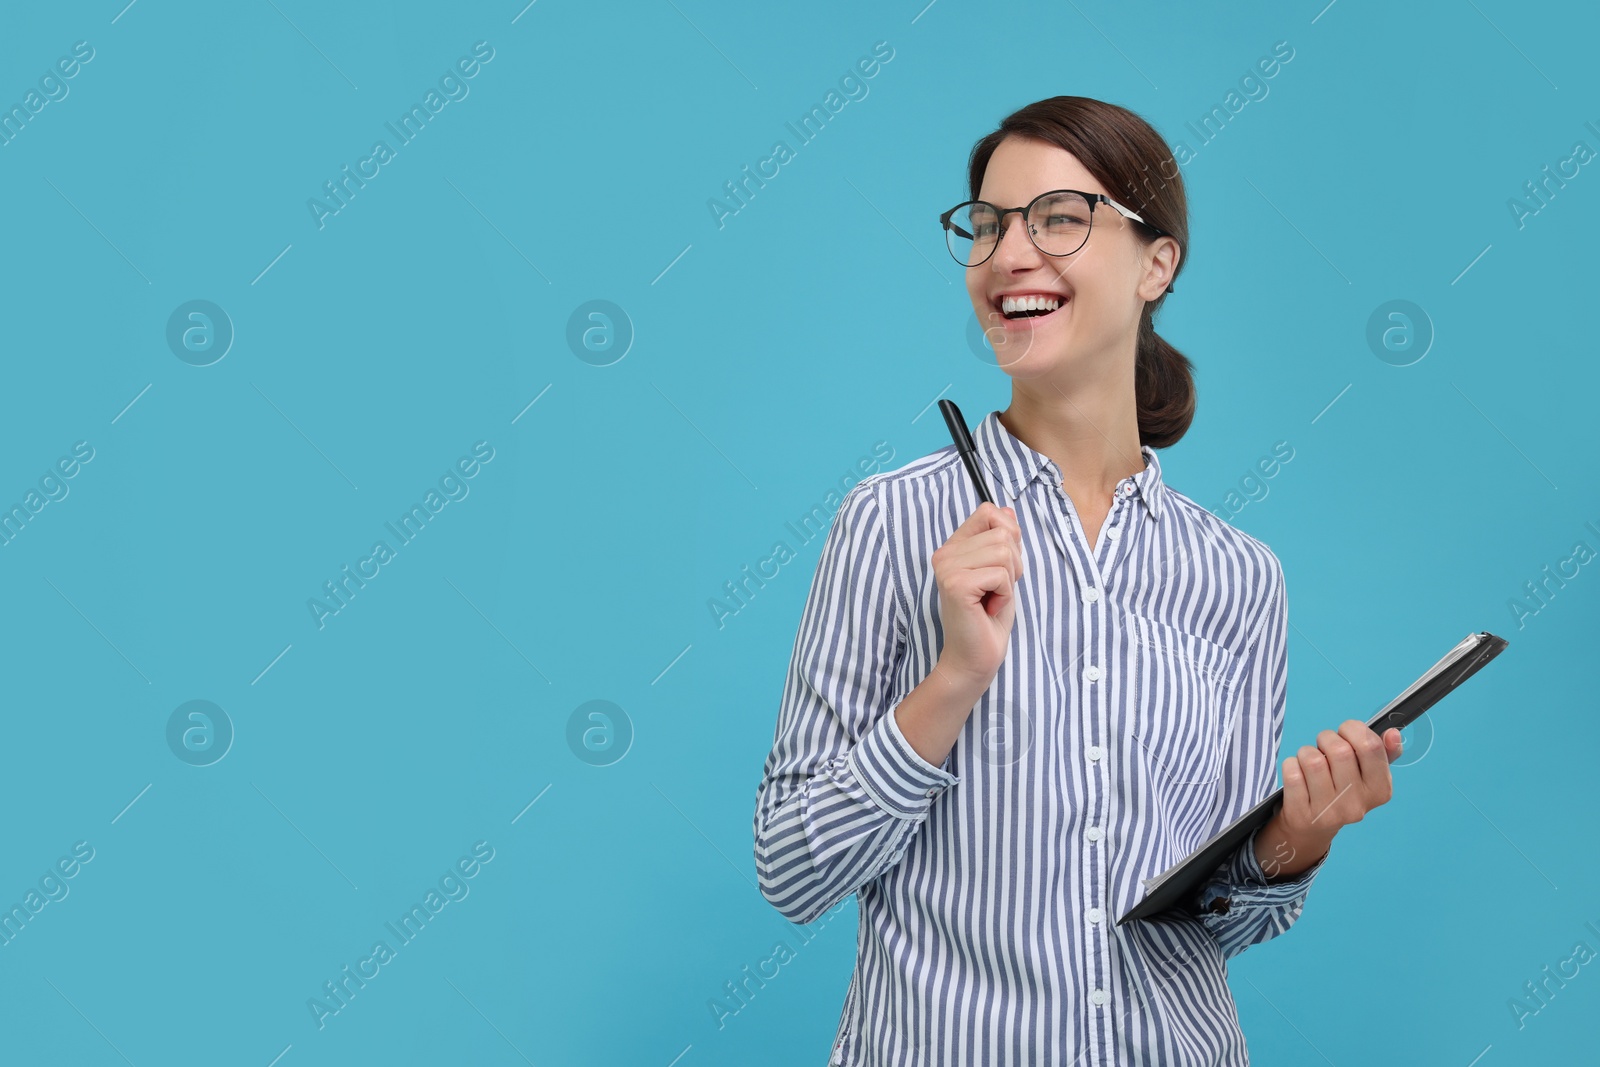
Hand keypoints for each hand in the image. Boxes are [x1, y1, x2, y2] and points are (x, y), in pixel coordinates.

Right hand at [930, 502, 1023, 690]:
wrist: (975, 658)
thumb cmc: (989, 618)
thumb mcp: (1002, 572)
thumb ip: (1001, 540)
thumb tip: (1007, 510)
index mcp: (953, 547)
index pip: (988, 511)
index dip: (1009, 534)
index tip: (1003, 566)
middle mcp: (945, 553)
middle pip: (1003, 532)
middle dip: (1014, 563)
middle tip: (997, 590)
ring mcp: (948, 568)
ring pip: (1004, 552)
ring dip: (1009, 580)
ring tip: (993, 599)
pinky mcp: (956, 584)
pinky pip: (1001, 574)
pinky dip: (1005, 594)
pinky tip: (989, 608)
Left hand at [1277, 720, 1403, 858]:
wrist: (1312, 827)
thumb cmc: (1341, 790)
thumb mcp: (1367, 775)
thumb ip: (1383, 752)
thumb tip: (1392, 733)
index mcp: (1379, 790)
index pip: (1370, 745)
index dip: (1353, 729)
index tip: (1346, 732)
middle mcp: (1356, 804)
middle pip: (1340, 750)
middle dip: (1327, 738)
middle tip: (1324, 746)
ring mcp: (1328, 811)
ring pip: (1312, 759)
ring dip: (1306, 752)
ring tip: (1310, 761)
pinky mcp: (1301, 813)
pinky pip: (1291, 771)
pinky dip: (1291, 765)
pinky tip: (1298, 775)